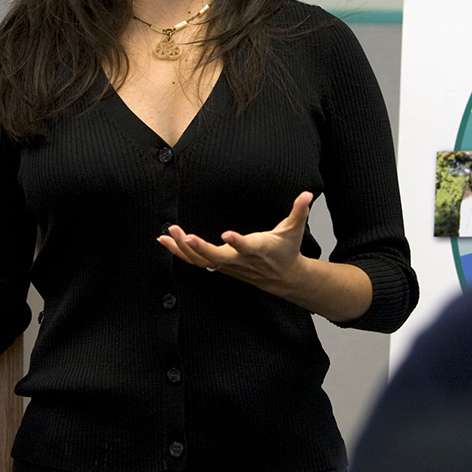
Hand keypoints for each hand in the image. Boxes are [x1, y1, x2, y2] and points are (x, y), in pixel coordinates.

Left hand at [157, 191, 313, 292]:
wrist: (283, 277)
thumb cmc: (287, 249)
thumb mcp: (295, 230)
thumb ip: (299, 211)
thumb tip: (308, 194)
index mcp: (259, 248)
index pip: (247, 247)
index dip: (238, 242)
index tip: (227, 235)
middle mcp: (240, 259)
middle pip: (216, 257)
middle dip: (199, 247)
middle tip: (182, 235)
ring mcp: (227, 265)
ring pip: (201, 261)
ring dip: (182, 249)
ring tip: (166, 233)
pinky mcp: (219, 266)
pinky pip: (195, 261)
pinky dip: (178, 253)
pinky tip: (163, 240)